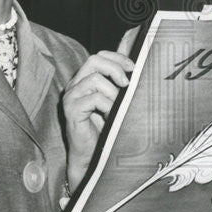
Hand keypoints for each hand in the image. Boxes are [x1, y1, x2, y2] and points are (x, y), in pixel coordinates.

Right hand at [63, 48, 133, 189]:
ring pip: (94, 79)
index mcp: (84, 80)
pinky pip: (93, 99)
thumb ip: (120, 87)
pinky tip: (110, 116)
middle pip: (94, 60)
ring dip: (112, 92)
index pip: (98, 56)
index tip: (133, 68)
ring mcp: (71, 97)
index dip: (117, 58)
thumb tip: (139, 72)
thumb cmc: (105, 129)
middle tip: (127, 83)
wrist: (92, 155)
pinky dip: (107, 106)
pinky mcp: (71, 110)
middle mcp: (75, 85)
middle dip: (115, 68)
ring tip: (118, 107)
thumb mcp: (115, 102)